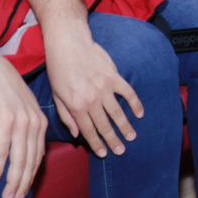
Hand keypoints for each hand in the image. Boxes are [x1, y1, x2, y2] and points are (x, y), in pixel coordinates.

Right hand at [0, 50, 47, 197]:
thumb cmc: (0, 91)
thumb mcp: (19, 109)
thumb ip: (24, 128)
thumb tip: (22, 151)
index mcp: (40, 123)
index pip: (37, 157)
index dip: (30, 177)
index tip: (22, 192)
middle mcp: (34, 124)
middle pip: (30, 162)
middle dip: (22, 185)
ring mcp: (21, 122)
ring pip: (19, 160)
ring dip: (11, 182)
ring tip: (5, 197)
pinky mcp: (5, 120)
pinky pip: (2, 151)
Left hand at [43, 28, 143, 159]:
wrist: (68, 43)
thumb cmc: (58, 69)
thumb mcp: (57, 95)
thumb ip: (66, 116)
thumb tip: (76, 134)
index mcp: (76, 106)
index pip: (89, 131)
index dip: (97, 144)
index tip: (104, 153)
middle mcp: (91, 100)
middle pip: (105, 125)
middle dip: (113, 141)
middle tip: (121, 151)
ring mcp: (104, 88)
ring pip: (118, 113)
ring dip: (126, 127)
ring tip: (131, 137)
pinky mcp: (113, 76)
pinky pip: (128, 93)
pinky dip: (135, 104)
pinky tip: (140, 113)